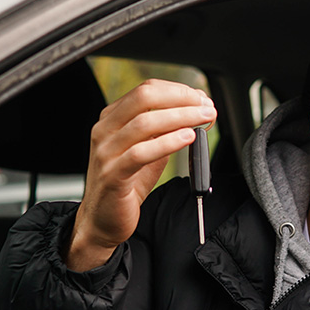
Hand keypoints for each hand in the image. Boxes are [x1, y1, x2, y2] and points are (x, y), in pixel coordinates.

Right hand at [66, 79, 215, 270]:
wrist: (102, 219)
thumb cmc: (125, 184)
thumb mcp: (147, 150)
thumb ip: (165, 131)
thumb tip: (195, 112)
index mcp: (111, 118)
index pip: (146, 90)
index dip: (178, 91)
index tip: (201, 98)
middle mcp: (105, 131)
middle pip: (144, 98)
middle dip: (181, 99)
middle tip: (206, 107)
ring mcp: (106, 152)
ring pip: (144, 123)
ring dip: (181, 117)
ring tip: (204, 119)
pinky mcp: (112, 175)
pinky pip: (140, 153)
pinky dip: (167, 142)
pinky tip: (187, 138)